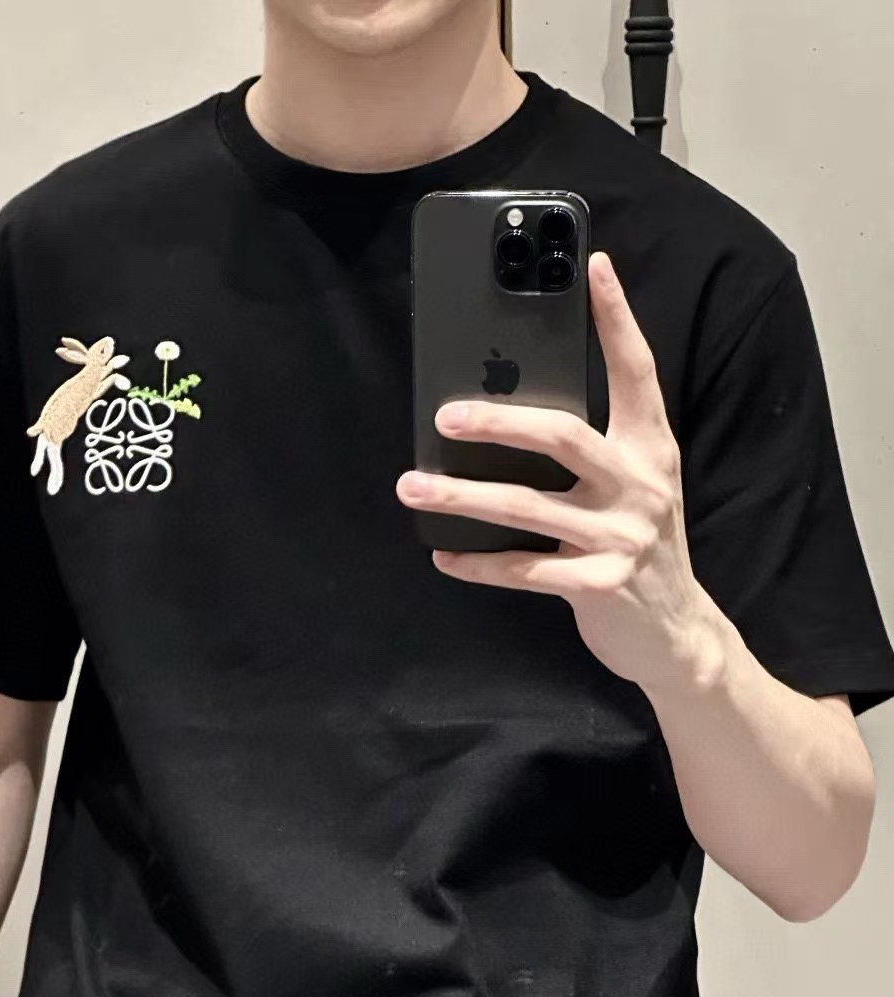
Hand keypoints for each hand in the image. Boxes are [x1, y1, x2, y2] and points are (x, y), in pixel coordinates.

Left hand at [396, 251, 720, 694]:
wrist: (677, 634)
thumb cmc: (641, 549)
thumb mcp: (635, 489)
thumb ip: (596, 451)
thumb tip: (516, 415)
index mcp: (651, 450)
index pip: (637, 372)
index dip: (617, 318)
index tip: (593, 267)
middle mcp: (639, 485)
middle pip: (562, 435)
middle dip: (498, 422)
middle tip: (444, 416)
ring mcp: (619, 536)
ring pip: (525, 506)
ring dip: (460, 497)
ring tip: (412, 489)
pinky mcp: (596, 584)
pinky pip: (521, 569)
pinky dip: (477, 563)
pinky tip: (444, 557)